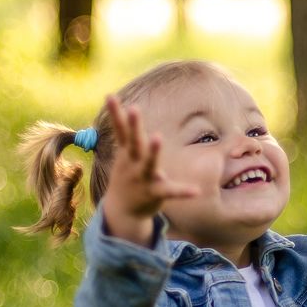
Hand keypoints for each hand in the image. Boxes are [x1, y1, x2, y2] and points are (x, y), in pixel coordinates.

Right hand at [101, 95, 198, 245]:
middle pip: (134, 143)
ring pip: (149, 164)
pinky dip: (183, 191)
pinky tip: (196, 190)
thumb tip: (125, 105)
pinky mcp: (156, 193)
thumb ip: (127, 133)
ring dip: (153, 151)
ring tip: (158, 137)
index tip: (109, 96)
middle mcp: (133, 164)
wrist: (122, 211)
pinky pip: (171, 191)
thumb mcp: (124, 155)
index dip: (116, 113)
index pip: (121, 130)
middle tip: (134, 109)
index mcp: (127, 153)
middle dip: (134, 126)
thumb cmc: (127, 176)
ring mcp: (144, 179)